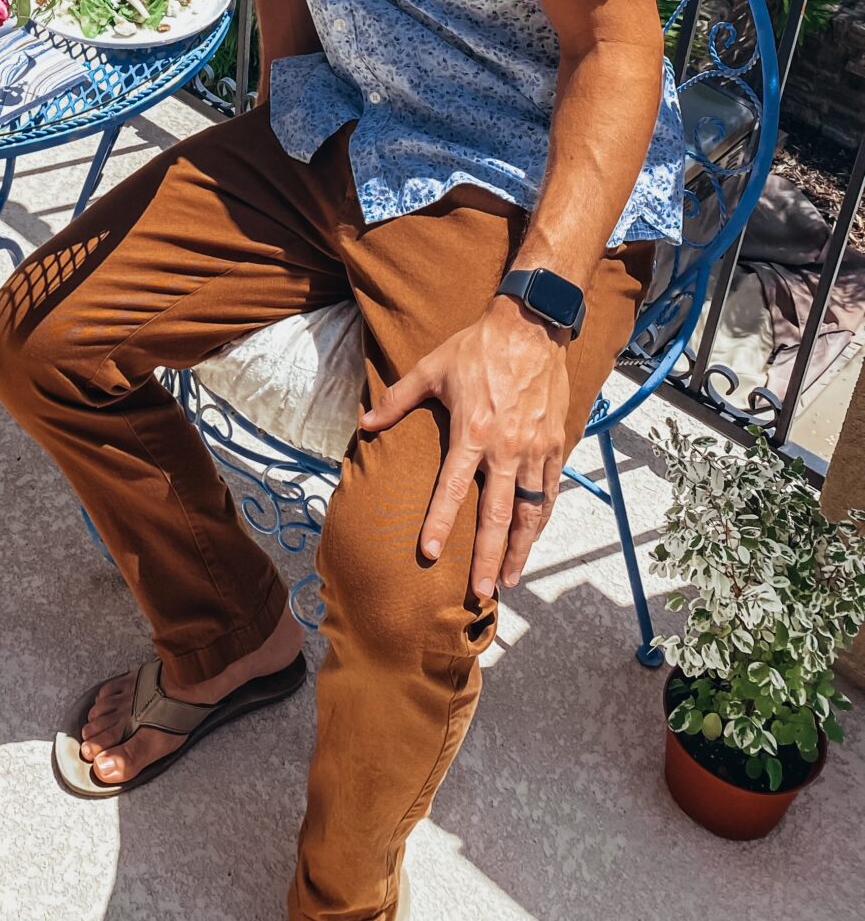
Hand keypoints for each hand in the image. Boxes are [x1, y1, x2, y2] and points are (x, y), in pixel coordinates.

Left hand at [358, 296, 571, 597]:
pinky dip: (541, 521)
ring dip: (521, 550)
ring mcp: (534, 450)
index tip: (430, 554)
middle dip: (490, 558)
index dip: (440, 522)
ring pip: (529, 513)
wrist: (530, 328)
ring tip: (511, 581)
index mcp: (471, 432)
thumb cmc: (476, 348)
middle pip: (498, 516)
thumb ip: (397, 399)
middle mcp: (505, 449)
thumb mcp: (431, 369)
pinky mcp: (554, 446)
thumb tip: (365, 424)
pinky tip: (533, 540)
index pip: (452, 488)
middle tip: (482, 592)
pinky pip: (549, 493)